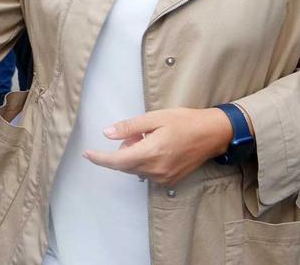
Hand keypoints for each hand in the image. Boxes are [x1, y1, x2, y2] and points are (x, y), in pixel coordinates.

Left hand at [84, 108, 233, 186]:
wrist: (212, 134)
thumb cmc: (185, 121)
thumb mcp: (155, 118)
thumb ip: (129, 127)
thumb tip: (107, 133)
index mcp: (151, 153)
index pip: (117, 161)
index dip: (100, 158)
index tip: (86, 154)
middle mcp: (156, 170)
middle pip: (125, 165)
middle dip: (122, 150)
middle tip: (136, 133)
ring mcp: (163, 178)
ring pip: (135, 169)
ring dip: (133, 155)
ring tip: (149, 138)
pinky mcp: (169, 181)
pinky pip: (147, 173)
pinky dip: (144, 161)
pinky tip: (156, 148)